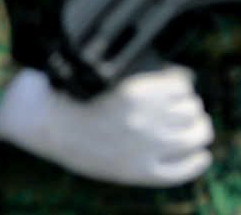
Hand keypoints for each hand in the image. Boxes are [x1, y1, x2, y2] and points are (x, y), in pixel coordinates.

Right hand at [0, 65, 211, 186]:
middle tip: (178, 100)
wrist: (41, 123)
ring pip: (196, 135)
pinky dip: (197, 161)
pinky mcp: (141, 172)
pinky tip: (200, 154)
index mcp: (135, 93)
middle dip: (188, 102)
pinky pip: (183, 170)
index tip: (175, 77)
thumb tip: (175, 71)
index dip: (180, 78)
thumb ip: (134, 67)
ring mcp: (145, 150)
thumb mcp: (98, 68)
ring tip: (188, 123)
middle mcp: (145, 122)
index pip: (182, 82)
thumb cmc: (64, 90)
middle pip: (193, 108)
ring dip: (196, 126)